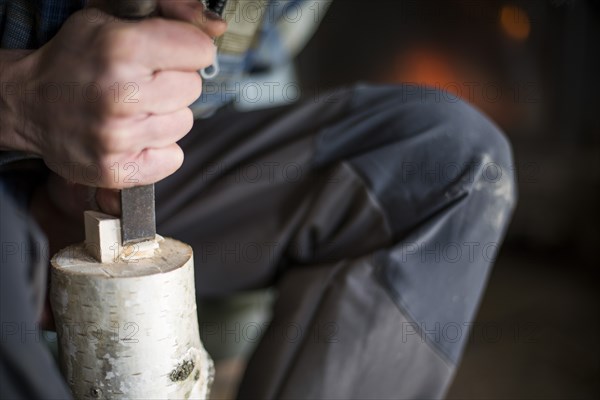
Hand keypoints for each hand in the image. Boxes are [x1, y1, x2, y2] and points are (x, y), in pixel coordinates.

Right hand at [0, 0, 225, 188]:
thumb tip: (217, 27)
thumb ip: (170, 15)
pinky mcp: (117, 169)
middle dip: (174, 82)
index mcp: (120, 48)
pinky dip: (159, 148)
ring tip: (133, 109)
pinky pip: (173, 158)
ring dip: (165, 116)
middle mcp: (120, 95)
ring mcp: (118, 137)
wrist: (29, 103)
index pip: (200, 50)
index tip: (171, 54)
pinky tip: (135, 135)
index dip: (188, 50)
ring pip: (183, 123)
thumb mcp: (113, 20)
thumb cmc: (74, 60)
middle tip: (143, 82)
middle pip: (192, 88)